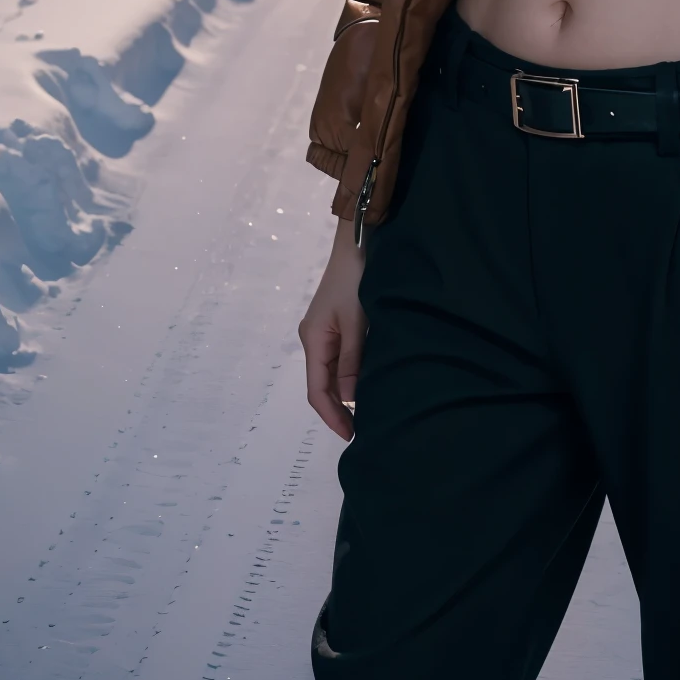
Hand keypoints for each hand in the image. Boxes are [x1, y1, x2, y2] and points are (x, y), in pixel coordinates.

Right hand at [298, 219, 366, 440]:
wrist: (357, 244)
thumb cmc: (355, 281)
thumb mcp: (355, 321)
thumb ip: (353, 360)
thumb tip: (351, 400)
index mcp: (313, 340)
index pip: (317, 390)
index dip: (331, 415)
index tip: (350, 435)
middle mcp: (314, 339)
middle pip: (323, 384)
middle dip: (339, 409)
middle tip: (362, 430)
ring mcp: (324, 332)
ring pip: (332, 373)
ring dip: (346, 393)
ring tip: (366, 413)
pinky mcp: (336, 324)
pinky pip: (340, 359)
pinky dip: (350, 375)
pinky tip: (366, 384)